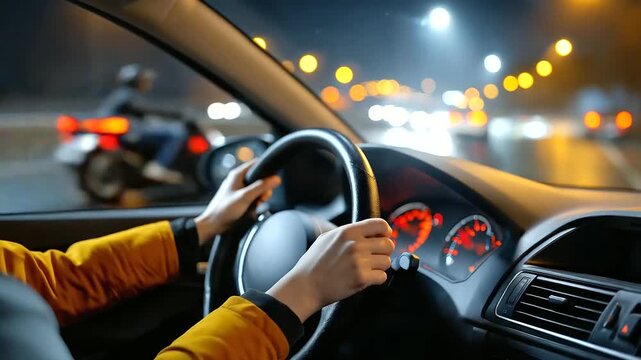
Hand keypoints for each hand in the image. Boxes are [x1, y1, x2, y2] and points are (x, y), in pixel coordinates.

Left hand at [194, 160, 280, 245]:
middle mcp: (238, 180)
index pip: (256, 164)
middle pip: (259, 178)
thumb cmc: (224, 210)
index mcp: (237, 174)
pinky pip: (253, 196)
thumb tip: (276, 179)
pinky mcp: (240, 198)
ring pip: (257, 188)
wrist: (213, 224)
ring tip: (256, 204)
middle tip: (262, 197)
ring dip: (260, 196)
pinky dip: (256, 202)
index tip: (272, 179)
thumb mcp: (245, 197)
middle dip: (265, 188)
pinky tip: (253, 208)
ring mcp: (239, 189)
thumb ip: (261, 187)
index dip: (266, 169)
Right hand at [266, 218, 393, 321]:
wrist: (306, 285)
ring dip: (379, 267)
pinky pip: (382, 276)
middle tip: (374, 258)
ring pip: (387, 261)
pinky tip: (365, 278)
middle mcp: (355, 244)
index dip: (385, 232)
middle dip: (383, 252)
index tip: (383, 238)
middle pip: (388, 244)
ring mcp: (359, 261)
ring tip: (366, 269)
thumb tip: (365, 230)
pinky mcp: (361, 278)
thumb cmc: (314, 263)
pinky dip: (376, 279)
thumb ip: (347, 232)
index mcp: (348, 232)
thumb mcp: (327, 238)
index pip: (380, 224)